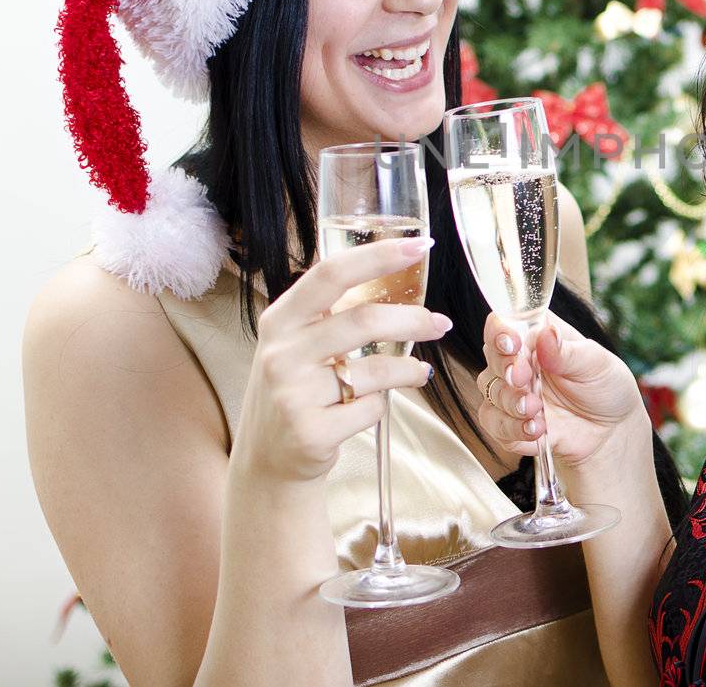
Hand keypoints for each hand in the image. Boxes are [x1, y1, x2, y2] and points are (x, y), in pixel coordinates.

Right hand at [232, 236, 450, 484]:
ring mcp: (292, 395)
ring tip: (420, 372)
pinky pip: (370, 409)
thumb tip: (394, 276)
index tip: (420, 246)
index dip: (378, 256)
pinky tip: (371, 408)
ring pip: (375, 371)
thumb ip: (327, 315)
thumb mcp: (294, 345)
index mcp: (280, 320)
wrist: (266, 461)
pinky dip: (381, 406)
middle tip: (439, 324)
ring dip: (409, 370)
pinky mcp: (310, 433)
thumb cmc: (293, 392)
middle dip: (413, 320)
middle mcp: (281, 353)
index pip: (330, 274)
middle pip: (363, 321)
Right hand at [475, 310, 646, 470]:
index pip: (504, 324)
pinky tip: (536, 430)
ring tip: (536, 411)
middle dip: (505, 369)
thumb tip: (547, 333)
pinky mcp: (510, 424)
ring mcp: (512, 394)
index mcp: (537, 336)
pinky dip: (512, 430)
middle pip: (492, 357)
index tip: (512, 344)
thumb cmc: (605, 386)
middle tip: (523, 379)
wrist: (613, 430)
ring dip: (511, 402)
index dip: (501, 332)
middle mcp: (519, 362)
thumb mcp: (596, 363)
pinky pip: (495, 426)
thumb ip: (568, 352)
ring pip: (491, 393)